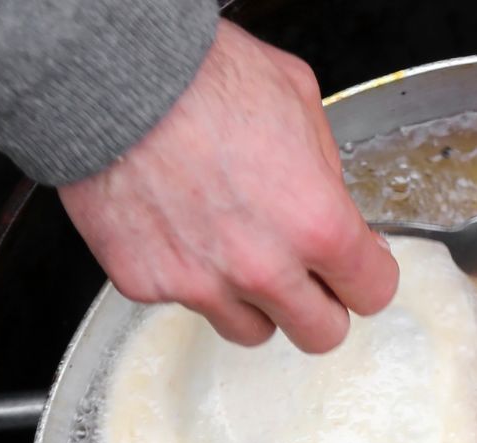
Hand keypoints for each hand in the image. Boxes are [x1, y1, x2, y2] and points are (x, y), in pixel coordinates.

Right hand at [58, 20, 397, 352]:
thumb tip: (334, 201)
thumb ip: (326, 169)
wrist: (104, 72)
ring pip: (253, 332)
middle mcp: (264, 267)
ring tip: (238, 253)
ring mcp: (204, 284)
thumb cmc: (196, 74)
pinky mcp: (149, 285)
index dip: (367, 277)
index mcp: (316, 223)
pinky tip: (182, 231)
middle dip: (321, 306)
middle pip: (322, 335)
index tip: (357, 268)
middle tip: (308, 278)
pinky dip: (190, 276)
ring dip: (256, 304)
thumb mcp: (296, 99)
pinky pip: (186, 303)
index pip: (372, 293)